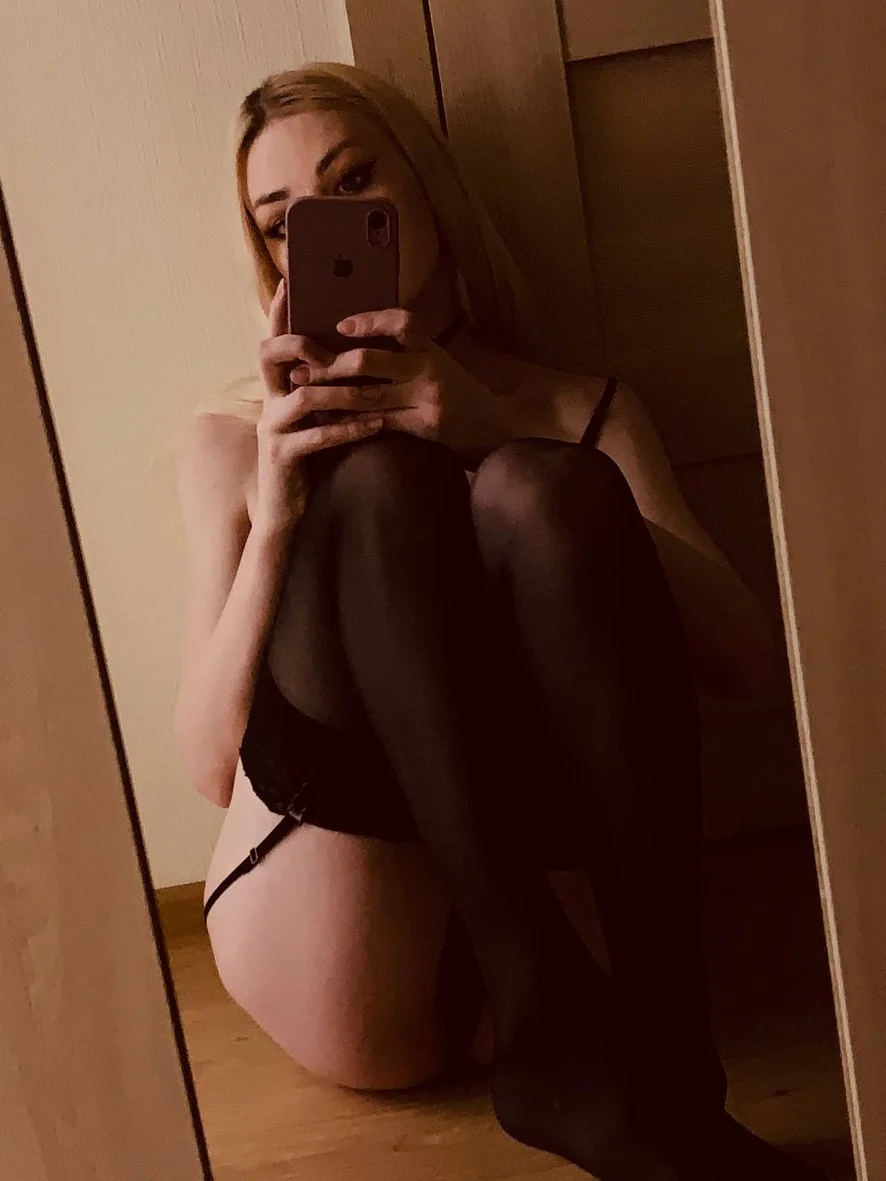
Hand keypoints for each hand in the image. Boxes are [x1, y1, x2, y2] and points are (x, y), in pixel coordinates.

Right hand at [254, 279, 386, 533]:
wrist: (286, 508)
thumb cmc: (305, 458)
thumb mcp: (310, 419)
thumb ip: (320, 390)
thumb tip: (347, 359)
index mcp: (276, 390)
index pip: (272, 342)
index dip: (277, 313)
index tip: (288, 284)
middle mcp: (268, 404)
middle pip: (269, 356)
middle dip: (299, 344)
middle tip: (328, 346)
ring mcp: (273, 430)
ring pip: (304, 397)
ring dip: (341, 391)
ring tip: (373, 390)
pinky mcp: (285, 456)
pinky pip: (318, 437)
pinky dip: (349, 428)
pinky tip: (374, 425)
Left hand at [298, 308, 501, 452]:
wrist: (496, 430)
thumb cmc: (462, 397)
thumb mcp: (441, 366)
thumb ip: (410, 353)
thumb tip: (362, 340)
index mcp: (432, 349)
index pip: (403, 322)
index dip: (371, 321)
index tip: (341, 325)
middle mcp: (430, 370)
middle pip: (371, 361)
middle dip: (331, 365)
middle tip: (302, 366)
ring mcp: (427, 399)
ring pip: (368, 395)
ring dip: (330, 394)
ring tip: (303, 392)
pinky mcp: (424, 427)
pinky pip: (378, 423)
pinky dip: (350, 422)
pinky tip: (329, 423)